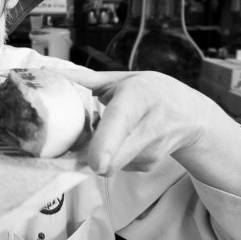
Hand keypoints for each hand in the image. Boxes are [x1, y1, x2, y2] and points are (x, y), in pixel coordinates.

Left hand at [55, 69, 223, 175]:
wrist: (191, 116)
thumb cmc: (151, 92)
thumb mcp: (121, 79)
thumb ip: (84, 79)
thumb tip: (49, 72)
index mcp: (137, 98)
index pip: (122, 122)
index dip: (108, 144)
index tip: (96, 162)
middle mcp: (148, 128)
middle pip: (114, 157)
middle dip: (88, 155)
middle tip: (74, 141)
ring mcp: (150, 152)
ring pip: (109, 163)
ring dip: (96, 152)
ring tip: (104, 132)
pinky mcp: (147, 167)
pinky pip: (115, 165)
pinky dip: (109, 156)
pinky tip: (117, 142)